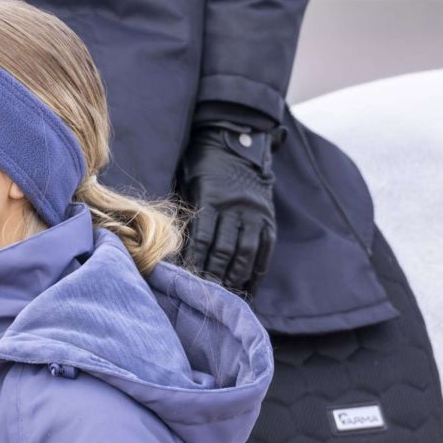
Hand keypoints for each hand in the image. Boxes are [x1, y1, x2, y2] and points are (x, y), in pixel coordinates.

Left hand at [179, 122, 277, 293]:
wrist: (236, 145)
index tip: (188, 282)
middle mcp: (236, 208)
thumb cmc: (201, 168)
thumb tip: (173, 251)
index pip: (202, 239)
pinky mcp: (268, 218)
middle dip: (214, 275)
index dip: (195, 263)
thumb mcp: (188, 185)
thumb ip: (187, 215)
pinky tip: (249, 287)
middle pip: (224, 249)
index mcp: (212, 199)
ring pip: (246, 252)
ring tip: (226, 296)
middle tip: (205, 296)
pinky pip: (265, 249)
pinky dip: (257, 270)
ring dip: (235, 277)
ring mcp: (255, 214)